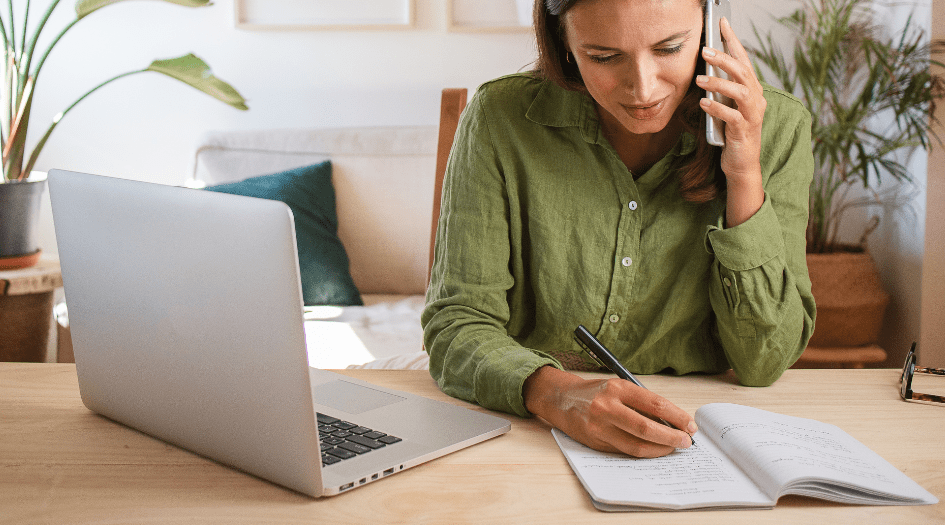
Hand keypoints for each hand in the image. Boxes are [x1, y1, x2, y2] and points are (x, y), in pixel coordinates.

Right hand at [523, 366, 696, 457]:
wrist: (561, 399)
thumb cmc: (595, 393)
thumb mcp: (617, 387)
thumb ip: (640, 402)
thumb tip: (672, 421)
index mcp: (617, 388)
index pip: (655, 404)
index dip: (676, 416)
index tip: (689, 425)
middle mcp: (607, 406)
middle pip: (647, 427)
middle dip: (672, 437)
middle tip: (686, 441)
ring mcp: (599, 426)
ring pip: (636, 444)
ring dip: (659, 449)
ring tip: (672, 448)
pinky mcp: (595, 441)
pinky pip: (624, 450)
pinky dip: (643, 452)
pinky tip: (653, 450)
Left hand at [695, 16, 764, 226]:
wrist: (741, 163)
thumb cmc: (731, 132)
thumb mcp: (725, 106)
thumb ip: (720, 89)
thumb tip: (705, 69)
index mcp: (752, 90)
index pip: (743, 59)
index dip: (733, 41)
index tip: (722, 23)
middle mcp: (756, 99)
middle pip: (743, 72)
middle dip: (724, 58)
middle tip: (705, 50)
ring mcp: (752, 115)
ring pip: (740, 92)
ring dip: (719, 83)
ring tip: (700, 78)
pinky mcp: (744, 131)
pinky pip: (732, 116)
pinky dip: (717, 108)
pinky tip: (703, 103)